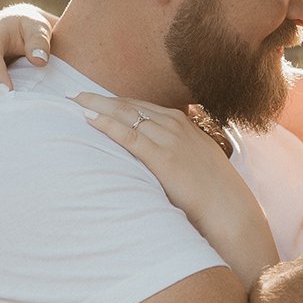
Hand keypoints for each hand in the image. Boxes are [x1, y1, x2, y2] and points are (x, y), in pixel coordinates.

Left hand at [74, 93, 279, 283]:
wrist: (228, 208)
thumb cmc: (211, 190)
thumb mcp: (196, 159)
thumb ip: (177, 151)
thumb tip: (157, 156)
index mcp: (182, 124)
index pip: (141, 106)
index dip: (115, 101)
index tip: (94, 98)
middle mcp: (175, 125)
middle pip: (130, 105)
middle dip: (100, 98)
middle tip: (74, 94)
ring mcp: (169, 139)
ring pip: (127, 114)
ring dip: (98, 106)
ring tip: (74, 102)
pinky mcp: (163, 158)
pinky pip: (129, 136)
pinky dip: (108, 125)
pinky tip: (90, 120)